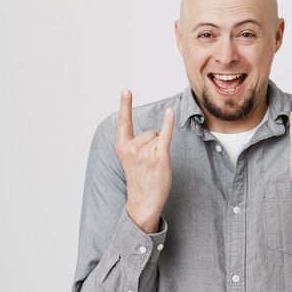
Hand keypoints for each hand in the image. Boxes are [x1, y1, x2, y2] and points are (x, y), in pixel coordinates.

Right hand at [115, 89, 173, 233]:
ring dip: (159, 149)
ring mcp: (146, 152)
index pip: (123, 122)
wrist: (144, 201)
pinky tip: (170, 112)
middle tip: (148, 164)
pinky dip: (168, 123)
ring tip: (154, 166)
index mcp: (121, 147)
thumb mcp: (129, 160)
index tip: (126, 90)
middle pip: (148, 132)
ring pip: (157, 137)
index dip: (125, 105)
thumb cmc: (139, 179)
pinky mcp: (160, 156)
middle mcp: (132, 148)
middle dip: (151, 144)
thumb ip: (134, 144)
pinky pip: (165, 135)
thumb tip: (154, 130)